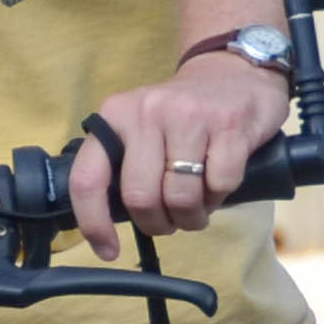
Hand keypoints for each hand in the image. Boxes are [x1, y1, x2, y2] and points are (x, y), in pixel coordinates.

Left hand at [70, 51, 288, 259]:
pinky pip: (220, 185)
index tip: (108, 250)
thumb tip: (112, 222)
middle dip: (158, 224)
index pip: (88, 178)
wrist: (235, 73)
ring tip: (198, 206)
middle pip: (141, 198)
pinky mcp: (229, 124)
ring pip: (181, 197)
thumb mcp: (142, 130)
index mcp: (115, 116)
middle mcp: (147, 112)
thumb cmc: (183, 116)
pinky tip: (220, 183)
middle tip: (171, 221)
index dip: (93, 223)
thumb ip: (124, 166)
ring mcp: (189, 116)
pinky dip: (220, 197)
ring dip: (192, 216)